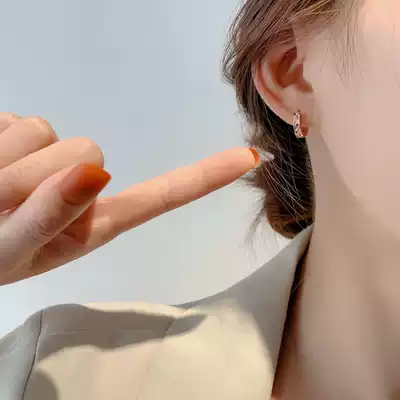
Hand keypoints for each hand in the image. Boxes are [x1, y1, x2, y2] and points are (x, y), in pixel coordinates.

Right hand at [0, 113, 257, 284]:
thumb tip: (92, 172)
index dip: (205, 177)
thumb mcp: (12, 251)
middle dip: (41, 177)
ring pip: (45, 129)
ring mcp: (54, 154)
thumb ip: (51, 215)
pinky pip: (11, 119)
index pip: (161, 195)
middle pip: (89, 151)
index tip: (251, 160)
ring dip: (7, 161)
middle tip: (6, 202)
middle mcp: (83, 186)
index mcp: (93, 222)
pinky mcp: (20, 129)